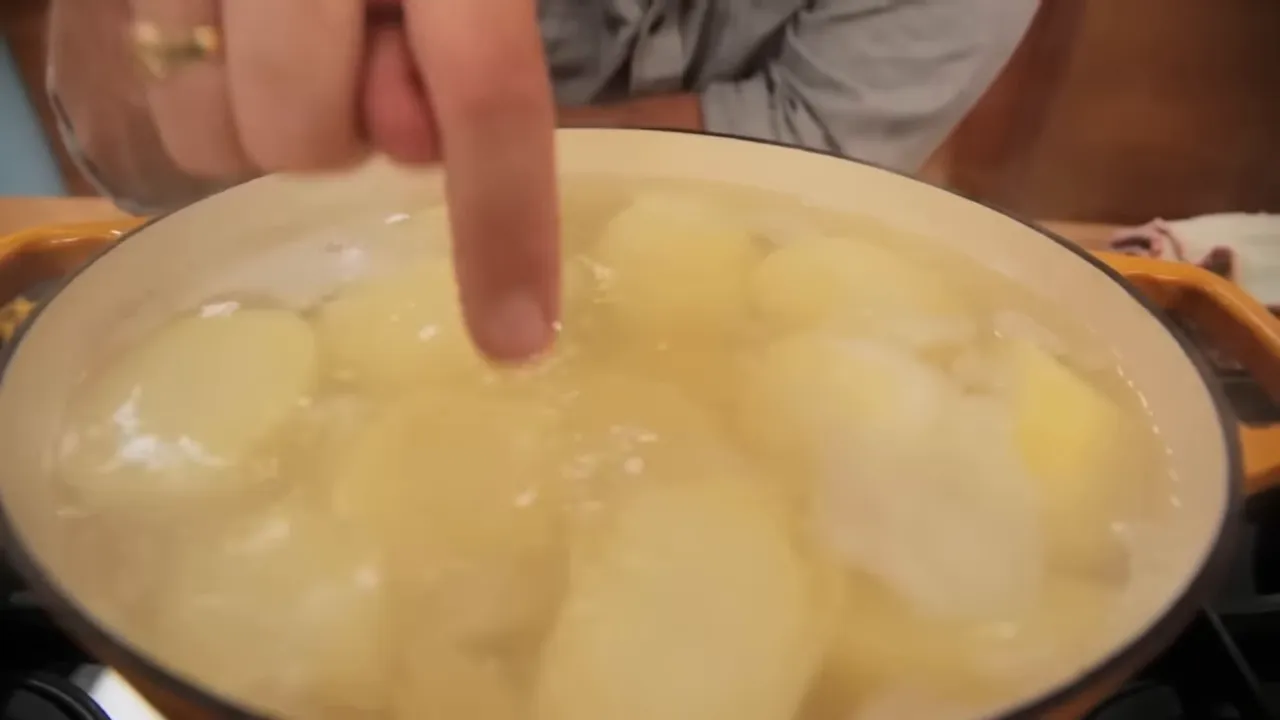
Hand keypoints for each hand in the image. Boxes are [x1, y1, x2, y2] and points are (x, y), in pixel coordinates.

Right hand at [53, 0, 559, 361]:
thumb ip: (472, 32)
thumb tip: (420, 139)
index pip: (483, 86)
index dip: (503, 220)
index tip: (517, 340)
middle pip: (308, 133)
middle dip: (351, 122)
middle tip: (375, 46)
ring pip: (216, 124)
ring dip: (276, 104)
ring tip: (308, 21)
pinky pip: (162, 71)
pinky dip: (213, 68)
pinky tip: (253, 8)